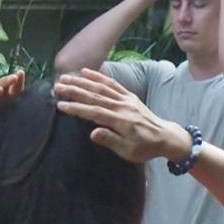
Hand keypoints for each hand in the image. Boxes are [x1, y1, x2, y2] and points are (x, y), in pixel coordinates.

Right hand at [54, 69, 191, 163]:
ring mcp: (127, 99)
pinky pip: (113, 84)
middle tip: (56, 86)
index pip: (95, 113)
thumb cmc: (146, 148)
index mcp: (122, 121)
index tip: (60, 105)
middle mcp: (123, 107)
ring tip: (65, 77)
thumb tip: (93, 133)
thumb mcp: (129, 151)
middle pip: (95, 96)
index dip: (77, 108)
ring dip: (82, 81)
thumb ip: (111, 140)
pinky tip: (86, 71)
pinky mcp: (130, 96)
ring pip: (102, 87)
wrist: (166, 137)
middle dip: (74, 90)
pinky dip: (100, 76)